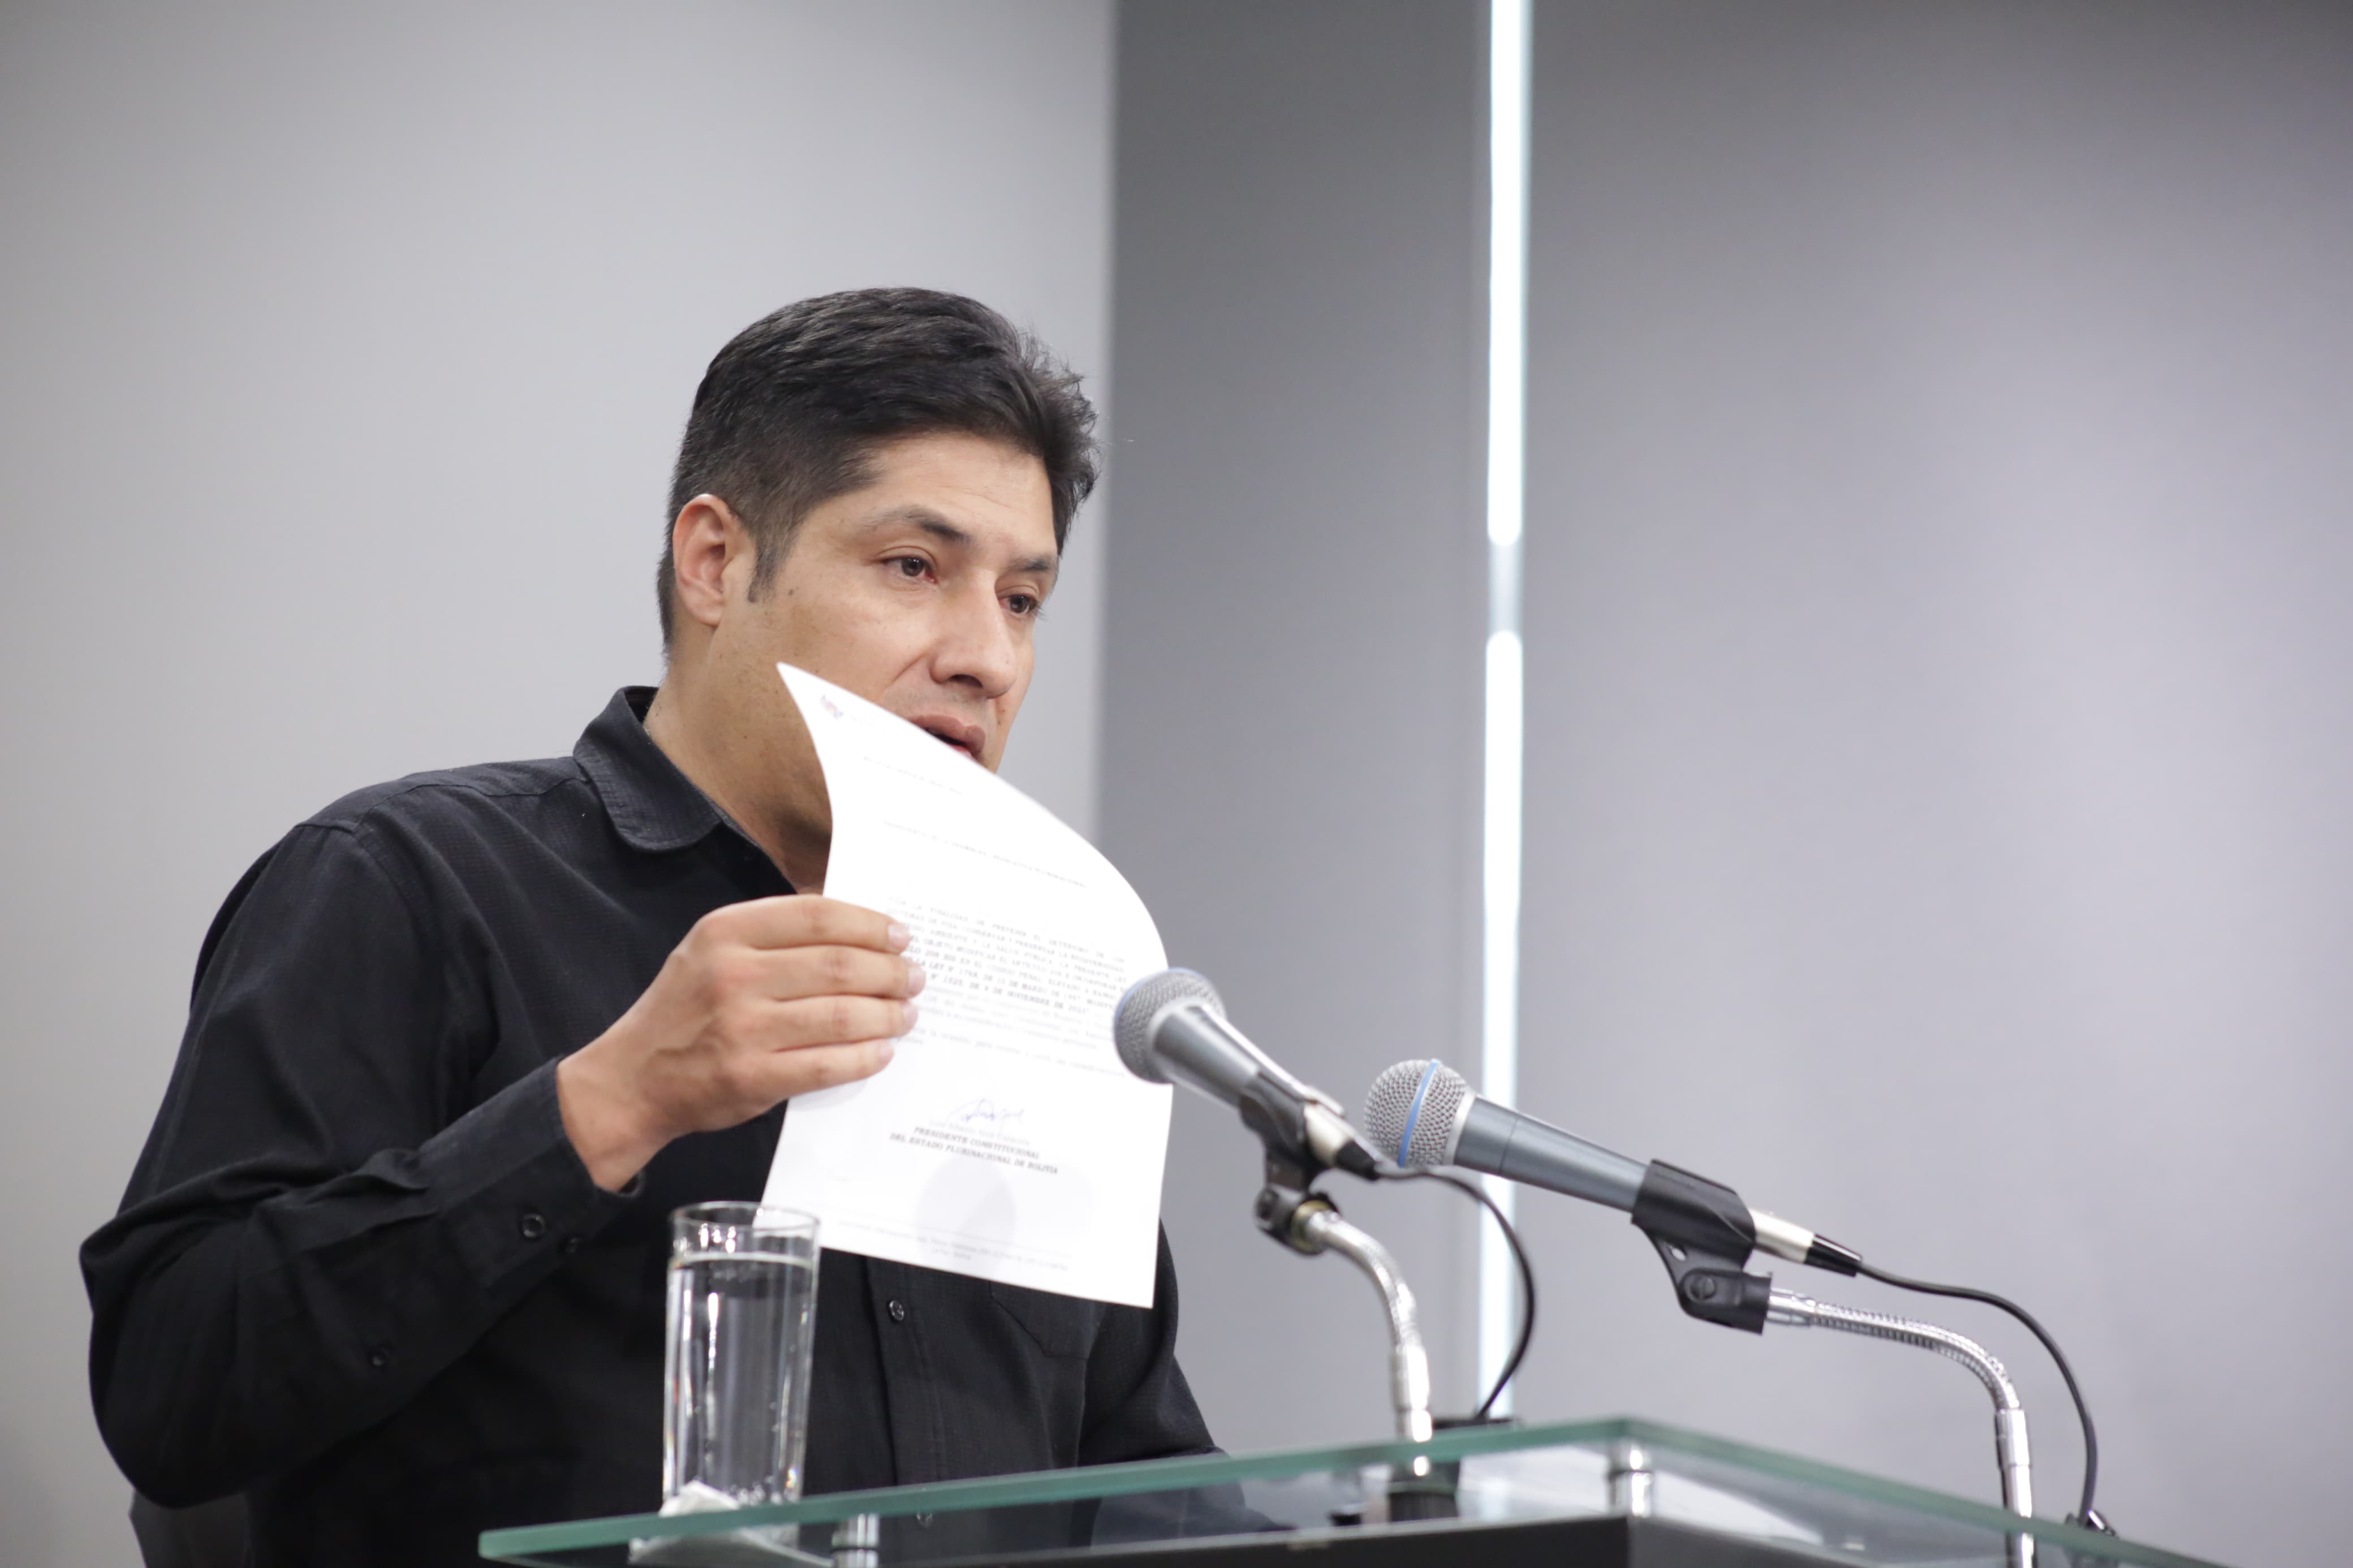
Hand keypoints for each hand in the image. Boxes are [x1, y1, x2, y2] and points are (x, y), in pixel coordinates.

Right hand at [556, 896, 921, 1189]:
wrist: (633, 1078)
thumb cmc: (685, 1008)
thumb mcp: (711, 950)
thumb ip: (772, 932)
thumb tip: (854, 922)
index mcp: (725, 932)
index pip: (819, 916)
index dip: (870, 924)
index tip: (901, 936)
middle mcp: (733, 976)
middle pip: (841, 965)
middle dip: (891, 972)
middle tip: (913, 977)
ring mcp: (743, 1029)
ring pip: (842, 1015)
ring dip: (888, 1015)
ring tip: (906, 1014)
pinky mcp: (752, 1078)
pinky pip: (828, 1064)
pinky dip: (865, 1057)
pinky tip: (881, 1050)